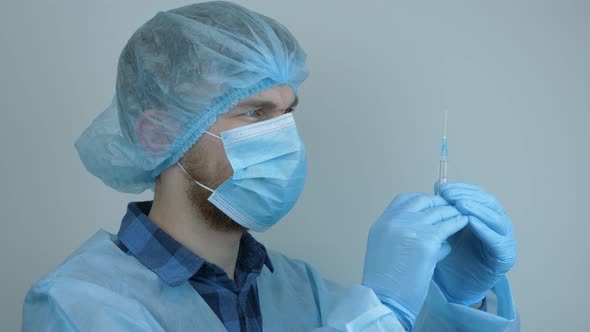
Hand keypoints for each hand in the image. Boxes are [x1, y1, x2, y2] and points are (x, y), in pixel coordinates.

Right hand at [362, 193, 467, 330]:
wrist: (385, 300)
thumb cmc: (385, 282)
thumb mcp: (384, 248)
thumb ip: (399, 233)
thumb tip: (424, 226)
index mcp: (382, 223)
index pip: (404, 199)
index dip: (422, 200)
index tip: (433, 204)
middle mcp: (394, 221)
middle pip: (423, 201)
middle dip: (440, 203)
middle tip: (452, 206)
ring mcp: (410, 229)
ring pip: (438, 212)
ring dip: (452, 212)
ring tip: (463, 213)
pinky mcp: (427, 242)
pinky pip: (449, 227)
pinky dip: (458, 223)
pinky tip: (466, 223)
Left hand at [434, 182, 516, 305]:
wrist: (457, 284)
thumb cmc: (453, 254)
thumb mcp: (447, 227)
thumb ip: (446, 209)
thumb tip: (438, 185)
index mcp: (485, 214)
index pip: (476, 194)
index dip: (461, 188)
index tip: (443, 188)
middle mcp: (497, 223)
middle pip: (487, 202)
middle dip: (467, 196)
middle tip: (449, 194)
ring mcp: (504, 238)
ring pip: (495, 218)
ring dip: (477, 209)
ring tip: (460, 204)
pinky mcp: (506, 256)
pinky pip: (497, 239)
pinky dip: (484, 229)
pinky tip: (471, 222)